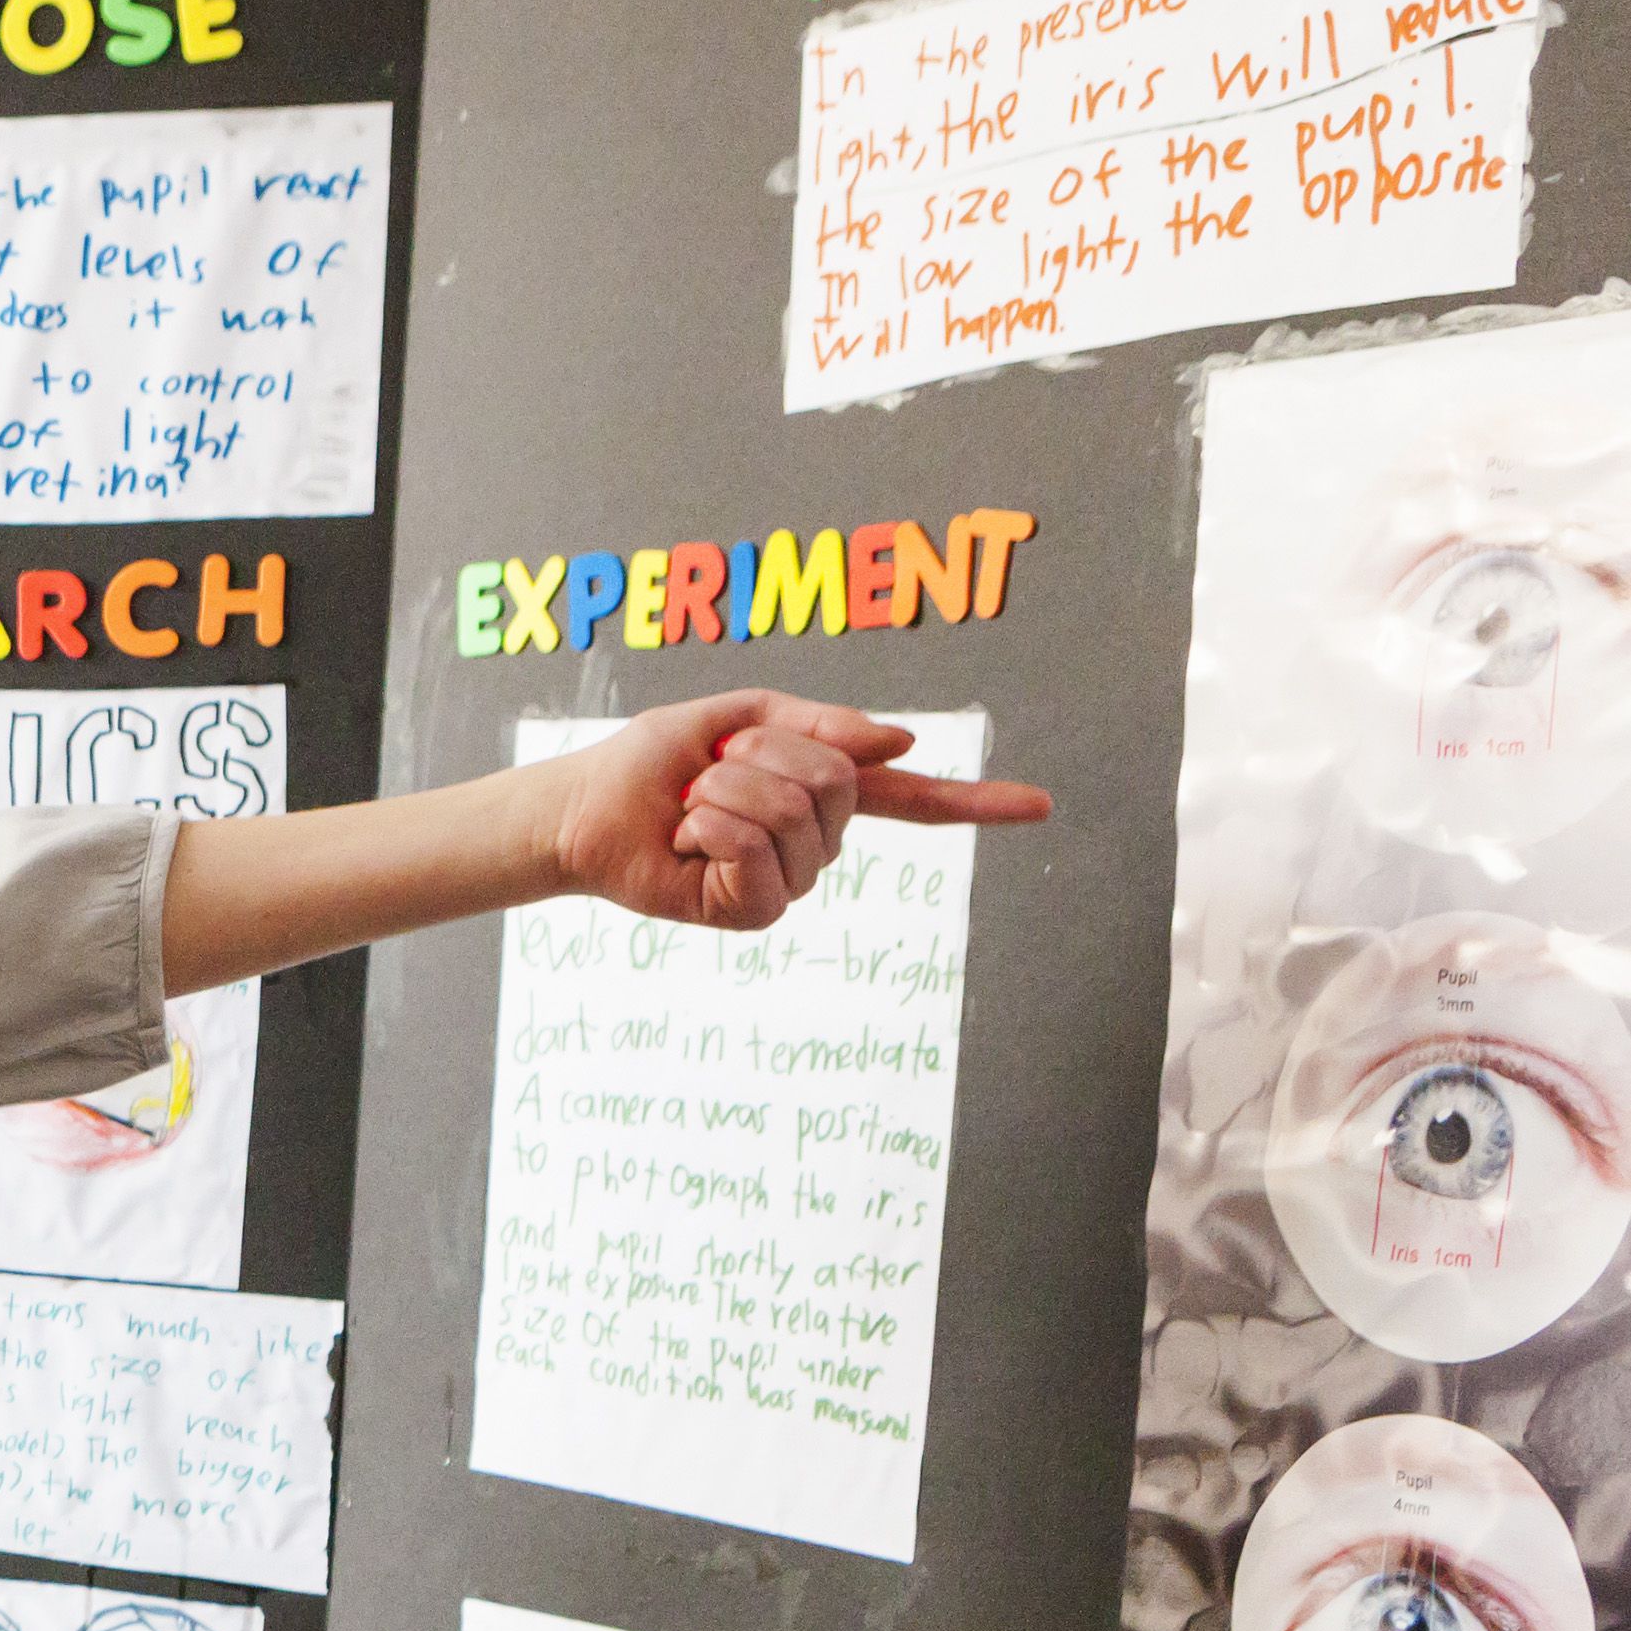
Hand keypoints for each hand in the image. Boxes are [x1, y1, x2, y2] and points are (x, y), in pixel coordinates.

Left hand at [535, 688, 1053, 932]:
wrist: (588, 804)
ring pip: (790, 813)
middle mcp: (819, 842)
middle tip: (708, 770)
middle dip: (759, 757)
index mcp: (825, 792)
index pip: (914, 801)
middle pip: (836, 781)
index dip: (976, 803)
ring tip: (690, 806)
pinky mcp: (751, 911)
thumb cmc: (656, 762)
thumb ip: (819, 726)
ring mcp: (789, 881)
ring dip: (722, 791)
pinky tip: (685, 840)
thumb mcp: (739, 718)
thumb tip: (904, 743)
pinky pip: (754, 854)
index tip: (1042, 806)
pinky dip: (708, 829)